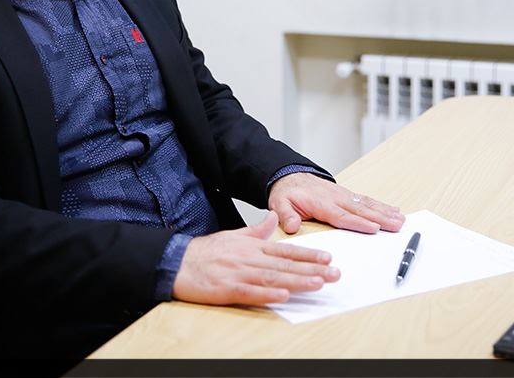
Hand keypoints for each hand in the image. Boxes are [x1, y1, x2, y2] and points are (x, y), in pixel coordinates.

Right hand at [172, 211, 340, 304]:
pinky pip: (251, 292)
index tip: (328, 258)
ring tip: (317, 283)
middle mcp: (250, 259)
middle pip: (286, 265)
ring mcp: (239, 274)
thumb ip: (257, 229)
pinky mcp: (227, 289)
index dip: (309, 254)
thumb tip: (273, 216)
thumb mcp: (235, 235)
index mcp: (253, 246)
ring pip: (273, 278)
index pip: (287, 251)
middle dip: (312, 269)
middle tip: (334, 273)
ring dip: (297, 281)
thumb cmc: (208, 251)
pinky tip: (284, 296)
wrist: (179, 262)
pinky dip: (268, 294)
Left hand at [268, 173, 405, 234]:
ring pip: (367, 204)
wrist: (289, 176)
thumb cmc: (287, 193)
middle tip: (397, 225)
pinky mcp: (347, 195)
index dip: (358, 222)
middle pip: (361, 210)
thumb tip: (292, 225)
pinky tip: (394, 210)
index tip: (374, 228)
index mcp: (320, 203)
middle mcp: (336, 198)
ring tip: (400, 219)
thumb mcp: (279, 204)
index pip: (342, 216)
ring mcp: (343, 195)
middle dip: (380, 218)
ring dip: (385, 212)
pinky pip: (366, 200)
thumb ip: (286, 215)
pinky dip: (381, 205)